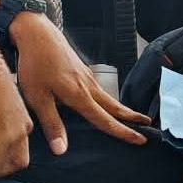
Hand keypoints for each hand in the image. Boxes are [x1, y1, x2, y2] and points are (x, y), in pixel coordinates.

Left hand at [10, 12, 148, 154]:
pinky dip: (107, 98)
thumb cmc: (35, 63)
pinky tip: (101, 100)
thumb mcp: (38, 98)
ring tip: (130, 115)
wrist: (36, 32)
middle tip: (147, 125)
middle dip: (131, 117)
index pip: (106, 120)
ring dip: (121, 108)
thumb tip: (61, 149)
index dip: (123, 132)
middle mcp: (88, 85)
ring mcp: (86, 76)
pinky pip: (98, 89)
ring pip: (107, 97)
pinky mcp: (80, 69)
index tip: (140, 139)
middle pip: (114, 106)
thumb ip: (52, 124)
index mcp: (80, 95)